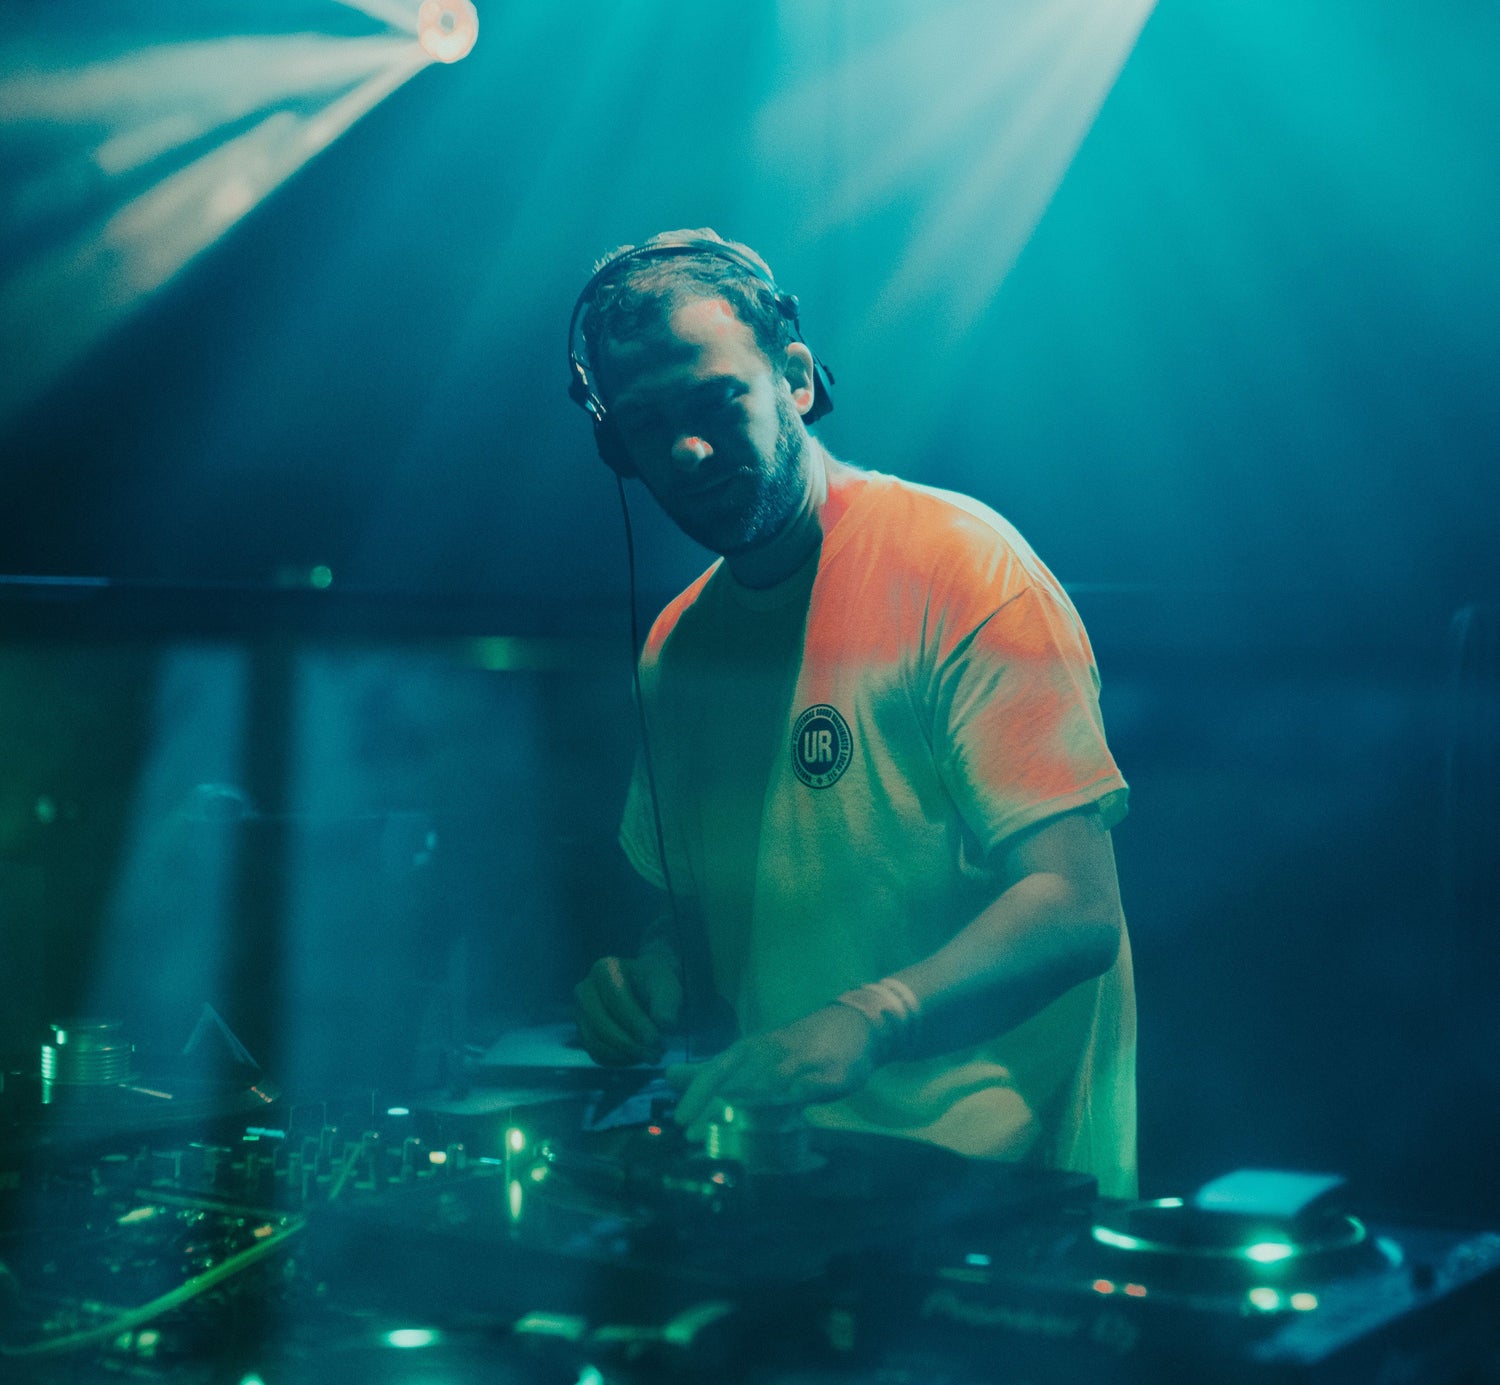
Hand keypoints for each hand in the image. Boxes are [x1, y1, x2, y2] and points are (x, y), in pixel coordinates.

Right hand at [573, 954, 682, 1065]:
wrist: (645, 987)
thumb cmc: (656, 984)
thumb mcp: (666, 986)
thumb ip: (666, 1002)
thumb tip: (665, 1023)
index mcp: (604, 970)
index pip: (616, 1000)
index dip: (635, 1022)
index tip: (655, 1040)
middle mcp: (585, 990)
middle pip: (601, 1024)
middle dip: (629, 1044)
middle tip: (655, 1056)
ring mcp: (580, 1013)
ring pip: (596, 1043)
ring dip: (625, 1055)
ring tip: (652, 1056)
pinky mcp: (583, 1033)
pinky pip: (596, 1054)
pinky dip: (619, 1060)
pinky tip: (639, 1056)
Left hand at [666, 1003, 877, 1131]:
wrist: (852, 1025)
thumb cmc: (793, 1045)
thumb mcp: (748, 1054)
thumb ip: (711, 1070)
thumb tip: (669, 1077)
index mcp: (746, 1052)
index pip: (714, 1073)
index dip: (697, 1096)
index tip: (679, 1123)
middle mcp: (767, 1055)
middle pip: (737, 1085)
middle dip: (713, 1112)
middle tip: (692, 1137)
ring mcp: (799, 1065)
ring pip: (769, 1088)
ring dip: (746, 1111)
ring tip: (725, 1137)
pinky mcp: (829, 1075)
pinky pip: (809, 1089)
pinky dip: (795, 1102)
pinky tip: (785, 1118)